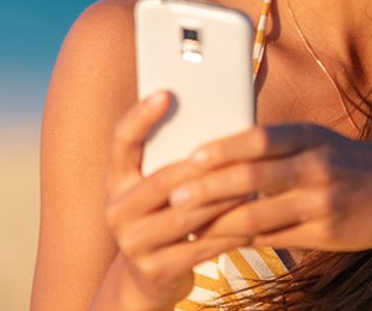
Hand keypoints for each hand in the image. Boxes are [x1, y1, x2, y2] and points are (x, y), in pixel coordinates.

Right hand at [103, 91, 252, 309]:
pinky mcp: (154, 271)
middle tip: (239, 146)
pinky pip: (199, 248)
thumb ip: (180, 152)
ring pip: (186, 214)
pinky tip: (253, 219)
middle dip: (204, 164)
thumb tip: (223, 102)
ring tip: (254, 180)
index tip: (167, 93)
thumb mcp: (160, 185)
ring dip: (223, 196)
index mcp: (117, 180)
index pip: (122, 141)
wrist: (150, 278)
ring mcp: (132, 243)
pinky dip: (228, 232)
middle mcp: (117, 210)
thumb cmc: (167, 215)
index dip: (141, 116)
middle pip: (163, 179)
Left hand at [166, 123, 371, 250]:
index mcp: (309, 137)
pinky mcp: (327, 233)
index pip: (258, 139)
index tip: (190, 156)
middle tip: (175, 197)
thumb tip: (220, 150)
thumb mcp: (317, 139)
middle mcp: (316, 166)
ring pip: (259, 215)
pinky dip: (244, 240)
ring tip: (188, 226)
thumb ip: (275, 144)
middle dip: (209, 188)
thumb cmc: (346, 161)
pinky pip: (276, 239)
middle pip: (252, 177)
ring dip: (219, 222)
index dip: (222, 148)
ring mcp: (322, 202)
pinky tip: (221, 242)